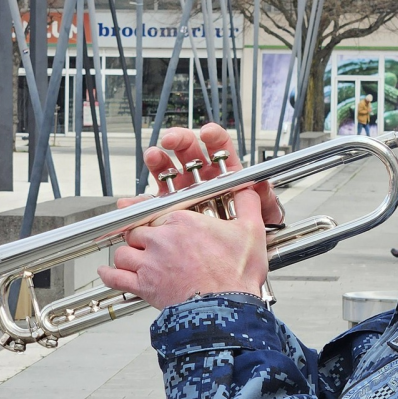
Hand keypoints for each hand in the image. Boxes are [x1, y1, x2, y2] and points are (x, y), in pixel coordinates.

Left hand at [99, 124, 274, 308]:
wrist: (226, 308)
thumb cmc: (237, 275)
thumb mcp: (251, 231)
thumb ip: (248, 204)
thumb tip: (251, 189)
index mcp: (184, 221)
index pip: (159, 212)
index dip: (159, 221)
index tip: (164, 227)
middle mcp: (162, 238)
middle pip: (138, 230)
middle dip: (143, 238)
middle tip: (152, 245)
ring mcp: (150, 262)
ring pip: (124, 251)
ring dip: (127, 254)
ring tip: (135, 258)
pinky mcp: (144, 285)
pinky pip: (115, 277)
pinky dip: (109, 274)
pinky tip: (106, 271)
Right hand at [114, 123, 283, 224]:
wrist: (233, 264)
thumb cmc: (250, 235)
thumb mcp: (261, 217)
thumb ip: (262, 200)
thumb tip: (263, 186)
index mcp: (224, 174)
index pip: (219, 148)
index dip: (213, 137)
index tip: (207, 133)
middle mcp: (201, 180)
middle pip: (189, 152)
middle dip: (179, 141)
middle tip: (171, 141)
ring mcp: (183, 193)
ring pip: (168, 170)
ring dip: (158, 160)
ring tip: (153, 156)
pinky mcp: (168, 211)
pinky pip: (153, 203)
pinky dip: (140, 202)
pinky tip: (134, 198)